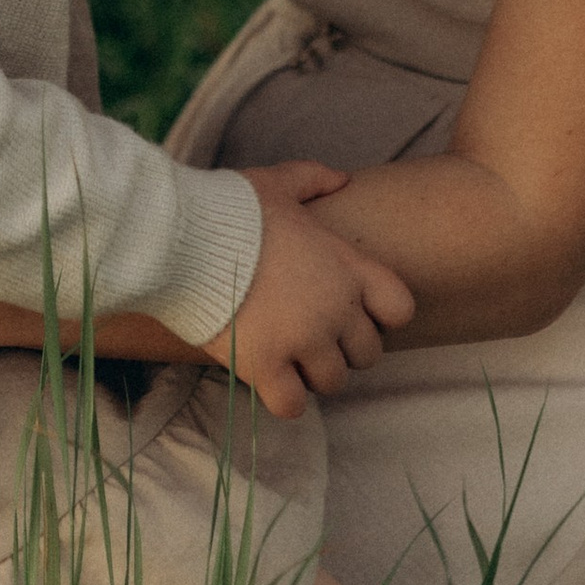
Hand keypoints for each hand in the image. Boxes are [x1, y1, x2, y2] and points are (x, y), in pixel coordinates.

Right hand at [202, 163, 415, 419]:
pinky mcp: (266, 366)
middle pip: (368, 353)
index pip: (399, 308)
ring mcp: (304, 341)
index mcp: (347, 267)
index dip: (379, 315)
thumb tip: (343, 179)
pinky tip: (267, 378)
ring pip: (333, 381)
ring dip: (313, 373)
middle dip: (343, 348)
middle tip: (312, 337)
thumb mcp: (278, 182)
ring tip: (287, 357)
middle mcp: (336, 308)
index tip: (350, 310)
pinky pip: (294, 405)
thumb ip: (315, 179)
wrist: (184, 239)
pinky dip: (284, 398)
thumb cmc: (231, 209)